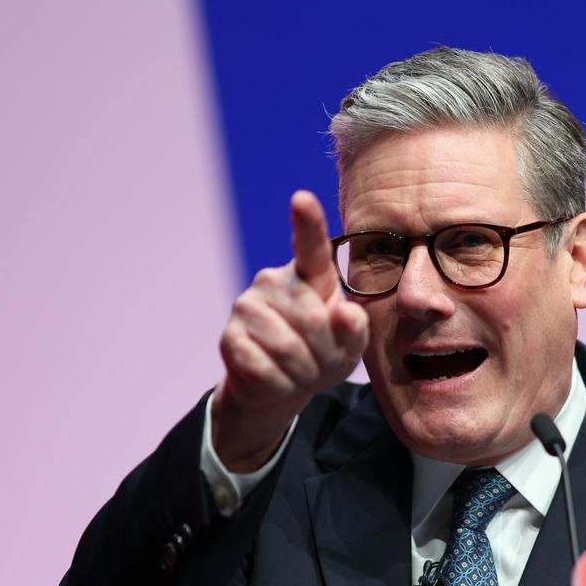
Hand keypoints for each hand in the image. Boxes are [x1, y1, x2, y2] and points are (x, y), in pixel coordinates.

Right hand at [211, 190, 367, 471]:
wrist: (281, 386)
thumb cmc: (323, 354)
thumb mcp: (351, 345)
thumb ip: (356, 329)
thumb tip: (346, 313)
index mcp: (310, 275)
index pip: (310, 246)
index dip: (307, 223)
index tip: (301, 198)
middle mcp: (273, 280)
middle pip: (314, 321)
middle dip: (326, 354)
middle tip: (320, 361)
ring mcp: (246, 306)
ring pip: (289, 349)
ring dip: (304, 373)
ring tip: (301, 371)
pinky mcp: (229, 338)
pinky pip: (265, 370)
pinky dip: (281, 386)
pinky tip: (277, 379)